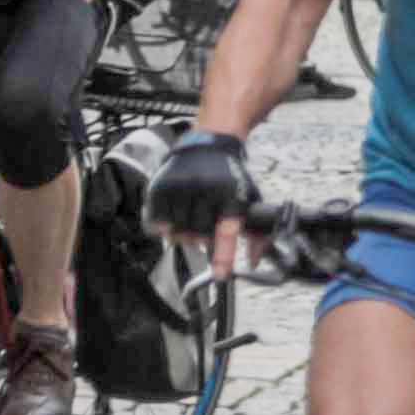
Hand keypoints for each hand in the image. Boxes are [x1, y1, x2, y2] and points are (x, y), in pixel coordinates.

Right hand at [149, 128, 257, 275]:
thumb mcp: (250, 198)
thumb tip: (254, 262)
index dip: (224, 255)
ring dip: (182, 234)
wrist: (210, 141)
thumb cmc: (231, 175)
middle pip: (198, 235)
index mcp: (230, 195)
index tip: (221, 274)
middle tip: (204, 232)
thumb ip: (256, 232)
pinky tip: (171, 217)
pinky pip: (157, 220)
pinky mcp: (161, 185)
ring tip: (189, 221)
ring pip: (176, 230)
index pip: (227, 230)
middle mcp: (205, 190)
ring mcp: (180, 187)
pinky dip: (163, 226)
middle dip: (201, 240)